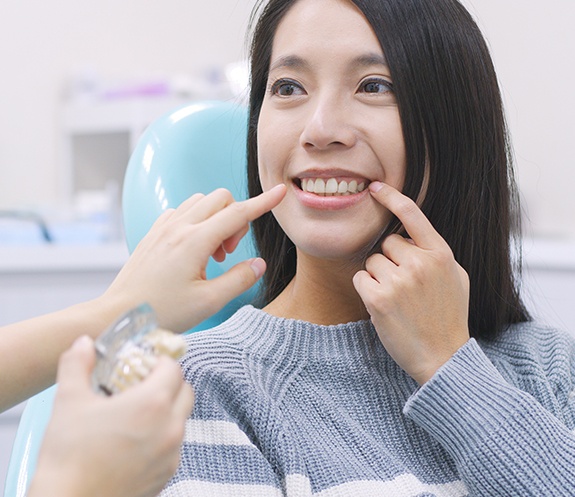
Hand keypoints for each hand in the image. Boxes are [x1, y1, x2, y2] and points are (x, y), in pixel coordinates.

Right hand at [28, 336, 193, 496]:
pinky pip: (173, 446)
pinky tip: (134, 441)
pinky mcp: (166, 476)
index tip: (141, 364)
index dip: (158, 361)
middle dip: (168, 383)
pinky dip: (162, 437)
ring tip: (135, 414)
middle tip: (141, 385)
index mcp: (153, 403)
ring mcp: (171, 454)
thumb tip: (83, 343)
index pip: (173, 368)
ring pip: (181, 420)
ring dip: (167, 410)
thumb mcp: (68, 401)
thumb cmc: (68, 457)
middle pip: (185, 391)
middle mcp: (171, 428)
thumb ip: (78, 365)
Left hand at [102, 184, 286, 331]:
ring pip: (200, 202)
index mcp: (194, 242)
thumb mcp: (209, 302)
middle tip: (228, 253)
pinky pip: (182, 211)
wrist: (118, 316)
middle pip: (220, 199)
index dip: (263, 203)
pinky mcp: (153, 233)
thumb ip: (239, 279)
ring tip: (211, 254)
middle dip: (235, 219)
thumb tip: (259, 264)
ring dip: (216, 219)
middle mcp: (178, 227)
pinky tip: (193, 249)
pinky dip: (197, 221)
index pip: (238, 213)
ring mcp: (163, 228)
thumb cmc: (162, 312)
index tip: (280, 193)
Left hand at [353, 182, 469, 384]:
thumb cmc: (449, 317)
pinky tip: (383, 306)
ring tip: (397, 299)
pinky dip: (366, 290)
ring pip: (371, 262)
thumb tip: (413, 235)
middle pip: (386, 244)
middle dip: (389, 261)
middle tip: (404, 286)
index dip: (391, 197)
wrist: (443, 357)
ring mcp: (399, 281)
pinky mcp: (379, 299)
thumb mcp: (456, 278)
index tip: (375, 187)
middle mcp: (420, 263)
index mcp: (441, 254)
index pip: (412, 215)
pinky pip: (360, 279)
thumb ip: (436, 253)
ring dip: (378, 277)